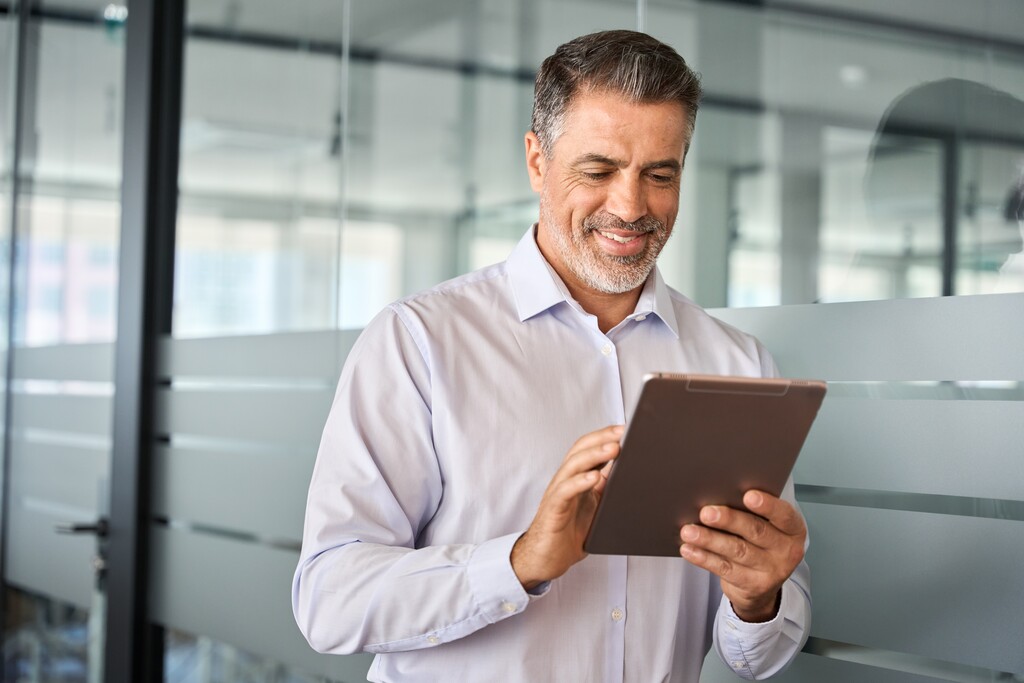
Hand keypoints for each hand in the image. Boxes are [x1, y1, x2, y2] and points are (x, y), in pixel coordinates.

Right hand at [511, 425, 621, 589]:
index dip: (605, 436)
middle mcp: (565, 481)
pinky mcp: (553, 510)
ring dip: (593, 455)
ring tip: (613, 448)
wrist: (545, 559)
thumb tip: (630, 474)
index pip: (588, 448)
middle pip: (580, 450)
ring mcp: (558, 494)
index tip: (626, 428)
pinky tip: (594, 477)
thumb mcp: (596, 508)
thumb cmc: (570, 533)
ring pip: (573, 466)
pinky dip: (579, 482)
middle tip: (622, 432)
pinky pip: (564, 492)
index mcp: (577, 478)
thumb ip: (607, 490)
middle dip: (602, 438)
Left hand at [679, 490, 805, 621]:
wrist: (762, 586)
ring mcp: (771, 570)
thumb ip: (752, 512)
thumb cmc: (761, 543)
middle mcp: (787, 550)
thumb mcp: (766, 526)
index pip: (784, 515)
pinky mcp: (752, 585)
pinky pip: (724, 569)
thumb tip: (718, 493)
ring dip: (709, 539)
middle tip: (706, 512)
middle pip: (756, 531)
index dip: (767, 505)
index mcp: (793, 529)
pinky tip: (689, 549)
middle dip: (729, 520)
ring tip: (689, 531)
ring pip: (737, 551)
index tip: (748, 495)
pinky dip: (704, 557)